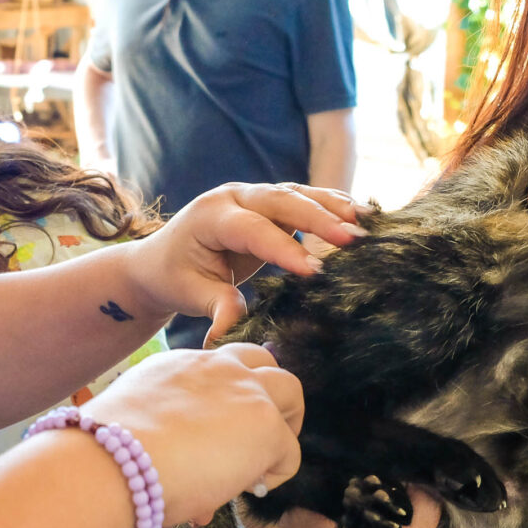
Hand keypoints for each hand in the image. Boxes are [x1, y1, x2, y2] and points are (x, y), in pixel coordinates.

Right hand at [87, 343, 302, 526]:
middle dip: (268, 397)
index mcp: (179, 365)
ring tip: (264, 463)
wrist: (112, 464)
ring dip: (284, 425)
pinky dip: (275, 474)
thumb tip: (185, 472)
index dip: (226, 399)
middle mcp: (215, 366)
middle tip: (254, 438)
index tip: (213, 434)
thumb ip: (166, 436)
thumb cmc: (110, 457)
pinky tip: (245, 489)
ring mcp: (245, 391)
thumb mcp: (137, 427)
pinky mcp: (266, 424)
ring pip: (291, 391)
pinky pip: (289, 452)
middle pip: (264, 362)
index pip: (220, 368)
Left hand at [127, 182, 369, 344]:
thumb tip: (228, 334)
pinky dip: (331, 205)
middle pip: (281, 200)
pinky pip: (303, 199)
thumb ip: (217, 307)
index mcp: (211, 216)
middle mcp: (234, 196)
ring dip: (333, 206)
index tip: (315, 272)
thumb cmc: (174, 277)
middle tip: (354, 240)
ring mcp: (253, 195)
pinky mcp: (269, 203)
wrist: (161, 259)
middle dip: (319, 219)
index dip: (284, 249)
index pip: (253, 229)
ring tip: (366, 223)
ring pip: (297, 193)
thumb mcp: (190, 294)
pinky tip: (361, 215)